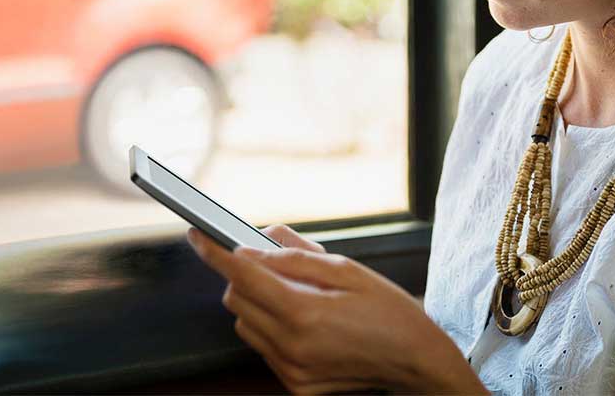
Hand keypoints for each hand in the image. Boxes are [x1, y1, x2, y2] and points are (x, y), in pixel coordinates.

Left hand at [186, 227, 486, 394]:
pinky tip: (304, 320)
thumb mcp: (348, 269)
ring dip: (256, 301)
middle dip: (244, 274)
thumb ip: (296, 257)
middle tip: (275, 262)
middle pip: (236, 299)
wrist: (416, 361)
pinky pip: (263, 346)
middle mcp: (292, 347)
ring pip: (244, 324)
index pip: (243, 275)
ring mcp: (292, 370)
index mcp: (305, 314)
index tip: (198, 234)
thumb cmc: (390, 311)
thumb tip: (255, 245)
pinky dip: (271, 326)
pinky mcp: (295, 384)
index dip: (216, 251)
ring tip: (298, 294)